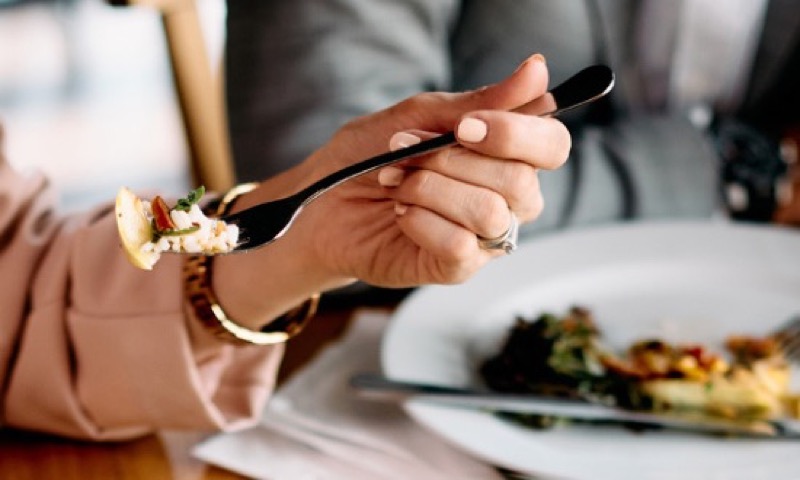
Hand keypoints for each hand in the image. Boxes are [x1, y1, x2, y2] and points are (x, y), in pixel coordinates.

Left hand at [213, 54, 570, 324]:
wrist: (320, 201)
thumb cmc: (370, 155)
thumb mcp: (419, 116)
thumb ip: (479, 102)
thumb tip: (537, 70)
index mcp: (506, 155)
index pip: (551, 145)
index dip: (517, 134)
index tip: (465, 126)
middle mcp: (506, 197)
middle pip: (521, 180)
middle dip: (451, 159)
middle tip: (405, 151)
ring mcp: (484, 236)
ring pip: (489, 212)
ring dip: (429, 188)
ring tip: (395, 182)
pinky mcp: (457, 267)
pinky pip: (459, 246)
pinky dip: (420, 221)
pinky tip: (400, 214)